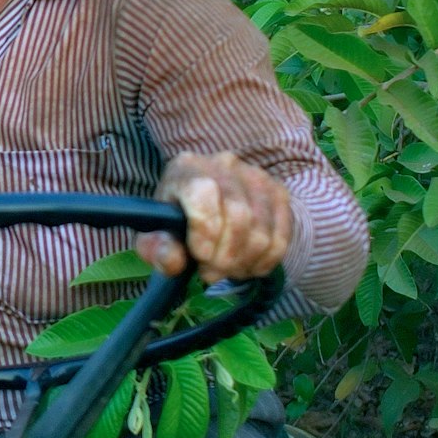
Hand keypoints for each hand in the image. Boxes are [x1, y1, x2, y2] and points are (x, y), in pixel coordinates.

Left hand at [137, 150, 292, 283]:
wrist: (211, 207)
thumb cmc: (178, 222)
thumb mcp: (157, 235)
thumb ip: (156, 248)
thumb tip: (173, 261)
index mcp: (187, 168)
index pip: (203, 193)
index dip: (205, 231)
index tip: (199, 256)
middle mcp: (224, 164)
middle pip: (238, 216)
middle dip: (225, 256)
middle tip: (211, 273)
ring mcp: (255, 176)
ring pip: (262, 231)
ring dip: (244, 262)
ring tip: (227, 270)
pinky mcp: (278, 193)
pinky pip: (281, 237)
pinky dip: (264, 261)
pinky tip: (247, 265)